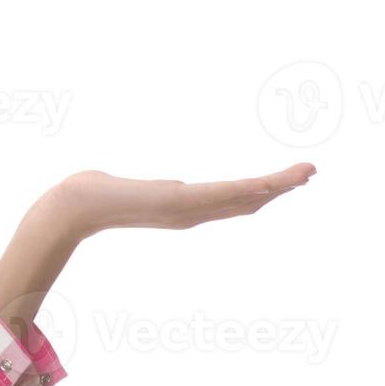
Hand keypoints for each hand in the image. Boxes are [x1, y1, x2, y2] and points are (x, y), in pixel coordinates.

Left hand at [51, 162, 316, 238]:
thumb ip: (152, 189)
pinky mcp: (180, 202)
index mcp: (185, 209)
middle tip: (310, 172)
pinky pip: (224, 194)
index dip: (262, 192)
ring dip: (278, 185)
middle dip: (280, 187)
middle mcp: (192, 213)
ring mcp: (188, 210)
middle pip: (247, 201)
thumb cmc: (94, 197)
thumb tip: (162, 185)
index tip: (285, 181)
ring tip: (307, 172)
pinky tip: (273, 181)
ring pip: (244, 198)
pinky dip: (253, 188)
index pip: (232, 202)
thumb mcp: (133, 189)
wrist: (74, 208)